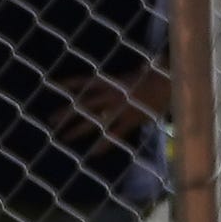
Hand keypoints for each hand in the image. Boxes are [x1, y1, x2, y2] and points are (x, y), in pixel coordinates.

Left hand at [49, 65, 169, 146]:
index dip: (69, 83)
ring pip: (93, 120)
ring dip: (77, 129)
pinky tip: (95, 153)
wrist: (169, 83)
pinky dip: (104, 144)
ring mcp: (120, 108)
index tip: (52, 85)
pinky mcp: (130, 120)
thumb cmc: (159, 75)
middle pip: (83, 104)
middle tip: (51, 120)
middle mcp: (111, 94)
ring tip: (64, 137)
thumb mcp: (141, 71)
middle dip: (66, 112)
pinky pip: (114, 134)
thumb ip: (135, 73)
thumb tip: (140, 68)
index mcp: (112, 82)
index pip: (85, 82)